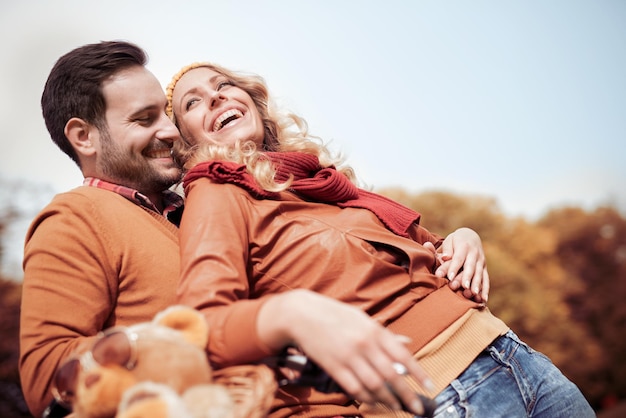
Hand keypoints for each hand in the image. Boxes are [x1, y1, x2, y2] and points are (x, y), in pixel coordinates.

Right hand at [258, 290, 434, 415]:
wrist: (302, 314)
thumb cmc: (334, 314)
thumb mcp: (362, 318)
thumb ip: (384, 334)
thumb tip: (406, 345)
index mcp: (374, 330)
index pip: (403, 355)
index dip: (419, 372)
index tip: (430, 386)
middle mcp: (364, 344)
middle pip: (391, 375)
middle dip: (407, 394)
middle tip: (418, 407)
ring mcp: (348, 357)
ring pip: (374, 385)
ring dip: (388, 399)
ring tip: (397, 407)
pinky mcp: (333, 367)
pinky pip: (354, 388)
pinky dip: (367, 398)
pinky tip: (374, 403)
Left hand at [424, 227, 488, 301]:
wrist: (471, 236)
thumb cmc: (455, 241)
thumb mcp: (450, 241)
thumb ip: (447, 250)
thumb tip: (445, 257)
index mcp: (464, 246)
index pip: (458, 258)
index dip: (454, 268)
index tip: (449, 277)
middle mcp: (475, 254)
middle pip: (470, 267)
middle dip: (467, 277)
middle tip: (464, 287)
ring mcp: (481, 262)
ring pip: (479, 274)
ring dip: (477, 284)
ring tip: (473, 294)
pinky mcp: (485, 268)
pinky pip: (486, 279)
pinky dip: (485, 290)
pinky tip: (483, 299)